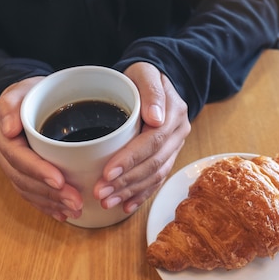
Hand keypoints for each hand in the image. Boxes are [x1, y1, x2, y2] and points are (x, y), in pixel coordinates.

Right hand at [0, 77, 83, 221]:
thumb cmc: (28, 92)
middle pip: (24, 179)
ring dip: (51, 203)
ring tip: (75, 210)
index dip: (38, 171)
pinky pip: (30, 193)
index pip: (18, 157)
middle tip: (76, 202)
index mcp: (1, 134)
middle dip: (50, 194)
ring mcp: (10, 165)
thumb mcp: (20, 88)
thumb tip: (8, 129)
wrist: (25, 98)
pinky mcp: (20, 173)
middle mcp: (2, 153)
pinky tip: (62, 214)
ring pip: (27, 190)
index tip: (59, 181)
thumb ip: (10, 103)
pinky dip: (46, 205)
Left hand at [93, 62, 190, 212]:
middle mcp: (178, 134)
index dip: (130, 159)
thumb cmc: (144, 75)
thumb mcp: (145, 73)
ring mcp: (175, 147)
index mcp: (174, 114)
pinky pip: (157, 180)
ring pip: (155, 176)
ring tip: (107, 202)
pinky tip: (126, 207)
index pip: (152, 142)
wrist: (156, 80)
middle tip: (100, 193)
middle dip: (126, 181)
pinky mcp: (168, 157)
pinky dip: (141, 195)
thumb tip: (155, 119)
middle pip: (153, 164)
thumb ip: (151, 91)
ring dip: (131, 192)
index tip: (108, 171)